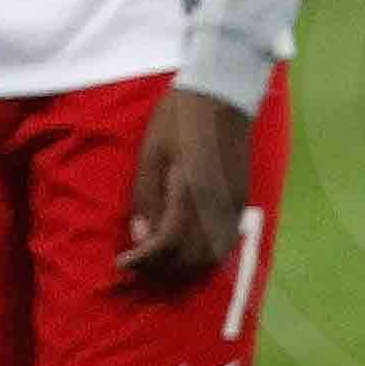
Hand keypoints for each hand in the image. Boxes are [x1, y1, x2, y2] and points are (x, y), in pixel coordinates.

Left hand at [114, 80, 245, 293]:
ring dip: (185, 269)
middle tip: (138, 265)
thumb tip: (142, 237)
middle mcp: (215, 206)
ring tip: (161, 264)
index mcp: (189, 192)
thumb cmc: (178, 119)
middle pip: (191, 259)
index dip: (143, 261)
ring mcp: (233, 207)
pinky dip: (205, 258)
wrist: (222, 94)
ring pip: (212, 257)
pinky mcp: (241, 202)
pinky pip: (226, 244)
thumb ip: (146, 200)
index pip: (167, 245)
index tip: (123, 262)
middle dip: (161, 270)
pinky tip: (187, 252)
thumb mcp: (150, 155)